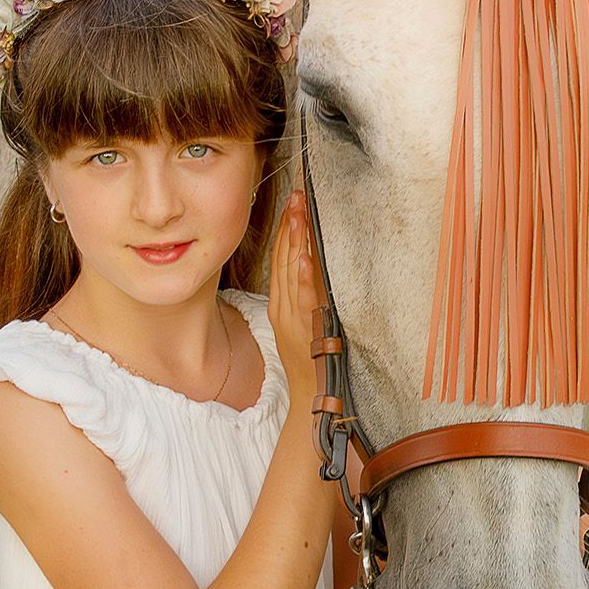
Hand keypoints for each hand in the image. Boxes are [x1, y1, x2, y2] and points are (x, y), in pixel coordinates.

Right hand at [268, 190, 321, 406]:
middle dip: (290, 224)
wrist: (309, 393)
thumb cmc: (307, 358)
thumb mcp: (298, 323)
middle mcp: (282, 305)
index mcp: (279, 302)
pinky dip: (304, 277)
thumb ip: (301, 296)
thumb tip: (308, 269)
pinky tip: (307, 258)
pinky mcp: (303, 327)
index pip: (279, 258)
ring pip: (291, 272)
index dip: (284, 229)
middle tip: (297, 196)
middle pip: (283, 258)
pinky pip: (304, 299)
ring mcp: (291, 316)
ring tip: (299, 214)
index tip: (291, 203)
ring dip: (296, 241)